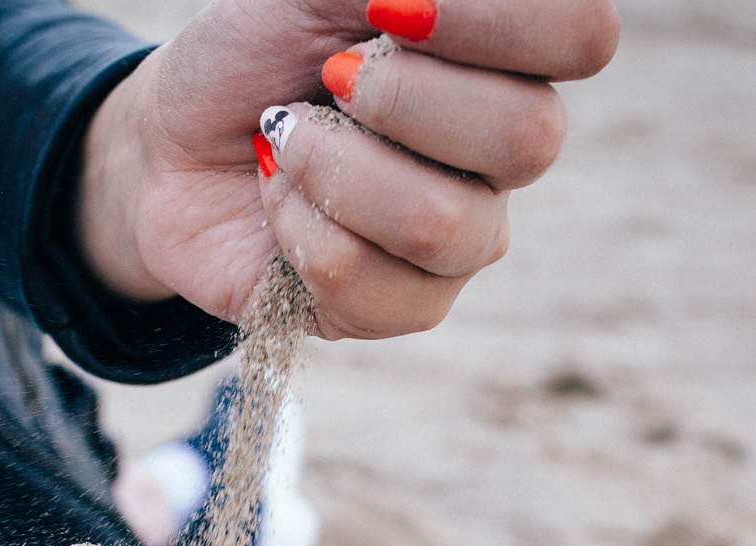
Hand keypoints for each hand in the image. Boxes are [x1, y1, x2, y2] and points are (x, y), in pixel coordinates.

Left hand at [79, 0, 618, 337]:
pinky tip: (280, 202)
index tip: (386, 10)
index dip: (497, 21)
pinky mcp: (398, 306)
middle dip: (400, 99)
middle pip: (530, 137)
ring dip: (330, 168)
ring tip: (286, 140)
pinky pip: (363, 281)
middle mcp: (502, 152)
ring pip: (439, 223)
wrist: (172, 140)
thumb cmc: (253, 50)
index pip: (582, 36)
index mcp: (507, 60)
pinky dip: (295, 226)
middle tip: (328, 76)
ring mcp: (461, 237)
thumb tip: (424, 6)